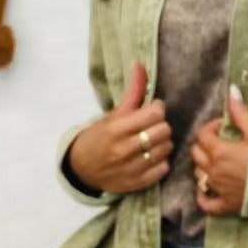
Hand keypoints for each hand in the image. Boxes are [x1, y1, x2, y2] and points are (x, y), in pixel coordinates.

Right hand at [67, 62, 173, 194]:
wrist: (80, 170)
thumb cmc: (98, 137)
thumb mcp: (112, 114)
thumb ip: (132, 91)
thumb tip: (139, 64)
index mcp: (116, 128)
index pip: (155, 114)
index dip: (158, 108)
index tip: (152, 109)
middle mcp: (125, 149)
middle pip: (163, 131)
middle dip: (162, 125)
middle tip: (153, 126)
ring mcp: (131, 168)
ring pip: (166, 149)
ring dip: (163, 142)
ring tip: (153, 140)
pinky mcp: (137, 183)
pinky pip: (163, 169)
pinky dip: (161, 161)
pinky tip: (152, 156)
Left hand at [190, 85, 247, 216]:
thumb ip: (241, 113)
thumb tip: (231, 90)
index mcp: (219, 151)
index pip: (203, 134)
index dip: (212, 126)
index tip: (225, 125)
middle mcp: (214, 171)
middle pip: (196, 154)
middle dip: (205, 144)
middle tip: (220, 141)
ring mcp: (218, 189)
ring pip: (198, 175)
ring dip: (204, 165)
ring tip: (218, 161)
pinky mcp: (226, 205)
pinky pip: (205, 203)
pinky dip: (202, 195)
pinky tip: (207, 189)